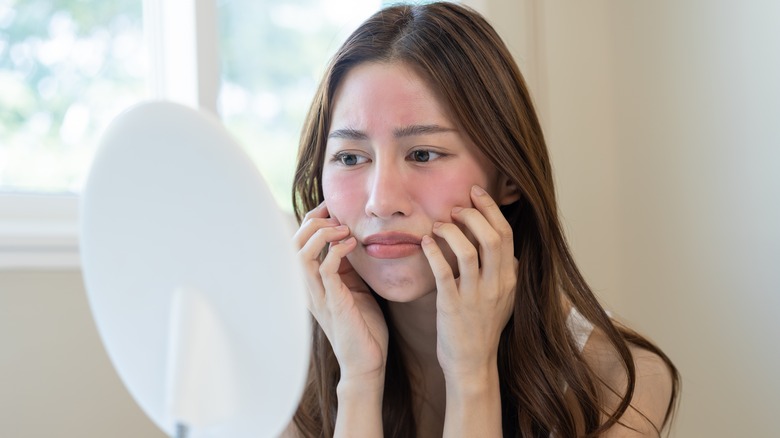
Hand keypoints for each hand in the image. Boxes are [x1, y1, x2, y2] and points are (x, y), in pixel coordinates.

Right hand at [294, 202, 388, 384]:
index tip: (331, 208)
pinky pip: (324, 270)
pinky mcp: (332, 303)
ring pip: (301, 254)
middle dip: (312, 222)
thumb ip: (348, 267)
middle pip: (292, 244)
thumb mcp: (354, 289)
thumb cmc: (362, 327)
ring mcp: (317, 296)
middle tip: (336, 215)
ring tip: (342, 228)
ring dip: (321, 235)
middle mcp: (308, 288)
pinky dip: (335, 251)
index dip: (311, 221)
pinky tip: (351, 244)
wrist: (367, 362)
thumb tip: (351, 240)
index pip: (298, 243)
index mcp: (311, 284)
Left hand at [421, 185, 516, 383]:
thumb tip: (503, 244)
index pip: (506, 234)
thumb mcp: (505, 298)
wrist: (472, 362)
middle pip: (492, 237)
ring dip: (452, 231)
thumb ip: (506, 271)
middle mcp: (496, 285)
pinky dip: (433, 252)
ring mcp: (475, 296)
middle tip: (456, 208)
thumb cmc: (484, 327)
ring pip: (469, 251)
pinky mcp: (452, 306)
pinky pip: (443, 271)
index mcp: (510, 279)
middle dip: (474, 214)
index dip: (491, 209)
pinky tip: (426, 242)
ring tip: (440, 225)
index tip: (476, 194)